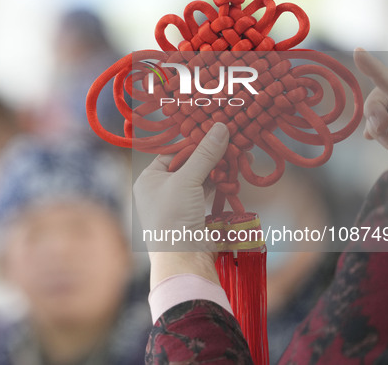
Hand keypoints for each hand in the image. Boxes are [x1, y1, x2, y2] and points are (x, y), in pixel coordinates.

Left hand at [134, 123, 229, 286]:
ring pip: (201, 178)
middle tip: (232, 144)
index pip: (172, 152)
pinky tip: (234, 177)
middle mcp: (160, 190)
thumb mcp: (187, 180)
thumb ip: (205, 153)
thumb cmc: (173, 217)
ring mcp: (178, 203)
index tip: (216, 132)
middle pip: (189, 164)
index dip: (194, 143)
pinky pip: (207, 192)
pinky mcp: (193, 214)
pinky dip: (220, 184)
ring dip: (219, 169)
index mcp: (149, 179)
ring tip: (238, 157)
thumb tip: (221, 126)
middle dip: (211, 156)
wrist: (183, 260)